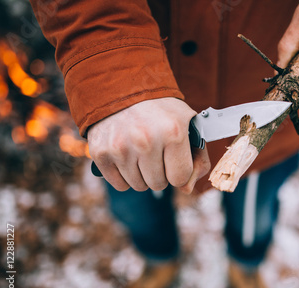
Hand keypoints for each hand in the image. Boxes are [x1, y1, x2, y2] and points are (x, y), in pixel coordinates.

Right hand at [88, 97, 210, 192]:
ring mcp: (121, 147)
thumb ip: (198, 160)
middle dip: (160, 172)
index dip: (179, 171)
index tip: (174, 157)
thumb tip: (185, 189)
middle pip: (158, 184)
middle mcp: (146, 141)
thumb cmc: (162, 111)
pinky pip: (119, 185)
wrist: (122, 88)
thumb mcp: (188, 126)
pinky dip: (124, 175)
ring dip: (142, 174)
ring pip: (138, 186)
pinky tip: (127, 156)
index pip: (180, 178)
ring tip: (141, 152)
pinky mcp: (101, 152)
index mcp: (173, 133)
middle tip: (156, 152)